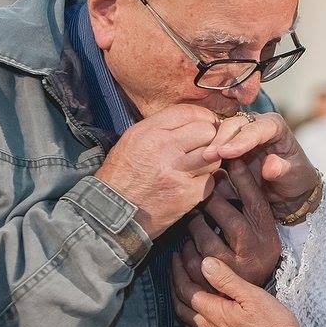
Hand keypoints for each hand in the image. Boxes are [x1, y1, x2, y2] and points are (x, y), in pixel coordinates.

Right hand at [95, 104, 220, 237]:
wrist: (111, 214)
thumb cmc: (121, 177)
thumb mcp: (132, 141)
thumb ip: (161, 129)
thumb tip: (191, 122)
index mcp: (149, 132)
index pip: (189, 112)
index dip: (203, 117)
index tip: (205, 124)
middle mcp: (165, 148)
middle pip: (207, 132)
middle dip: (209, 138)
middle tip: (203, 147)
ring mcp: (178, 172)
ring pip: (214, 156)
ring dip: (209, 161)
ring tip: (197, 166)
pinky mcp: (188, 194)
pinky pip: (211, 181)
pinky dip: (205, 183)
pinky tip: (192, 184)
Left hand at [172, 254, 298, 326]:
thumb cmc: (275, 326)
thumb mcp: (253, 296)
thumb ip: (227, 280)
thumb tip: (205, 263)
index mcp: (216, 313)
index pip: (187, 290)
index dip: (178, 273)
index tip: (175, 259)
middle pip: (182, 308)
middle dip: (174, 287)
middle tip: (174, 272)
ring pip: (187, 325)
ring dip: (180, 308)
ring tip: (180, 295)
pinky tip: (197, 326)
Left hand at [182, 158, 280, 287]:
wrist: (253, 312)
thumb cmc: (252, 257)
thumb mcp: (260, 233)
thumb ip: (248, 205)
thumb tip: (233, 163)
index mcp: (268, 236)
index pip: (255, 201)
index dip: (241, 179)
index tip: (228, 160)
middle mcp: (256, 253)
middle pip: (229, 219)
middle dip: (210, 202)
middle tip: (200, 191)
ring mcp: (235, 272)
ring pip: (206, 242)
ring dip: (194, 226)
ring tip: (191, 219)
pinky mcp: (215, 288)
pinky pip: (192, 264)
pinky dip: (183, 253)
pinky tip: (182, 246)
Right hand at [202, 112, 319, 217]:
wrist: (288, 189)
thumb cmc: (296, 178)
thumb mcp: (294, 176)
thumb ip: (283, 170)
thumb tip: (270, 167)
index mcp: (275, 126)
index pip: (258, 128)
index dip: (242, 139)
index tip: (227, 152)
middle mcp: (256, 124)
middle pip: (235, 125)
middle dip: (221, 139)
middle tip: (208, 156)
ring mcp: (240, 134)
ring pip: (220, 133)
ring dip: (209, 145)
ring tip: (200, 160)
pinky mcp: (229, 146)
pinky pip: (215, 146)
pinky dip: (207, 154)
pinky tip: (199, 164)